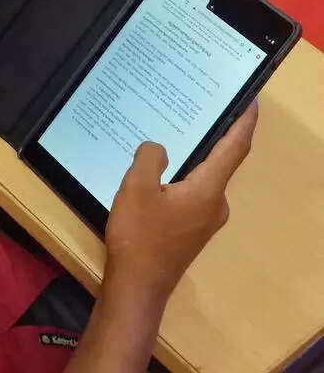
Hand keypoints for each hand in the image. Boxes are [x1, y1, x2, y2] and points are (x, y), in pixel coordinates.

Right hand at [104, 103, 257, 301]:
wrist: (137, 287)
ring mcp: (205, 219)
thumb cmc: (140, 236)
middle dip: (213, 132)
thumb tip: (159, 149)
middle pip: (220, 160)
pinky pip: (192, 191)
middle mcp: (215, 203)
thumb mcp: (136, 187)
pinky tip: (159, 170)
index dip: (245, 121)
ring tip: (171, 131)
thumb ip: (150, 157)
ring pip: (203, 177)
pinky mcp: (192, 228)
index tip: (250, 99)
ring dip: (194, 155)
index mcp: (208, 189)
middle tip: (196, 105)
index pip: (235, 147)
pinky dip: (182, 174)